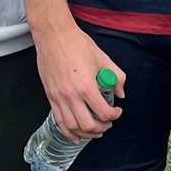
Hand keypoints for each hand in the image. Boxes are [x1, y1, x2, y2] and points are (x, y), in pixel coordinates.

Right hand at [33, 18, 124, 140]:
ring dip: (85, 133)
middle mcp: (71, 95)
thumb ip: (116, 77)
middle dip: (101, 128)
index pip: (103, 112)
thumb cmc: (75, 43)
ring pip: (72, 126)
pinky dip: (68, 132)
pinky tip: (75, 135)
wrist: (53, 35)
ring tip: (94, 131)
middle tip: (107, 124)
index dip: (114, 115)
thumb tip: (120, 92)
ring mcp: (58, 97)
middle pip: (88, 125)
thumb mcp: (102, 58)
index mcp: (86, 86)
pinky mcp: (50, 96)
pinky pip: (59, 121)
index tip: (117, 111)